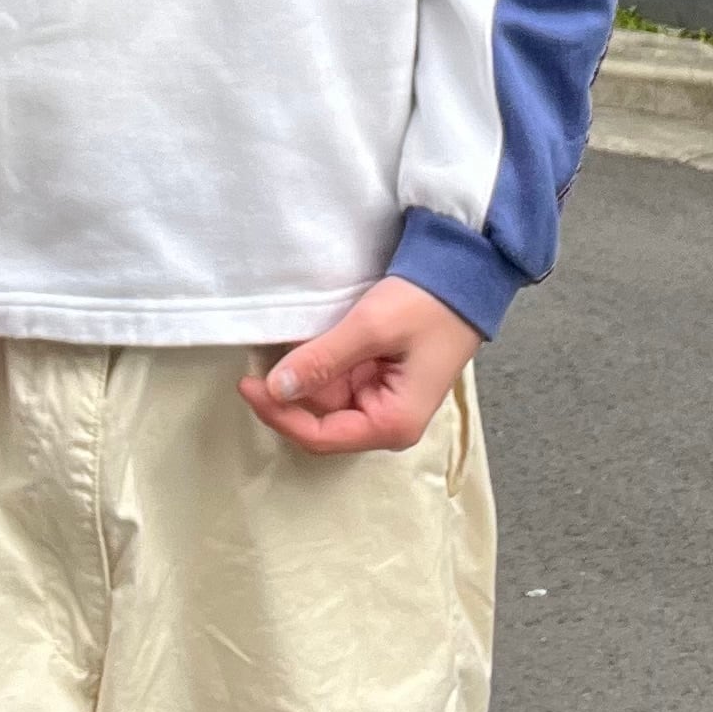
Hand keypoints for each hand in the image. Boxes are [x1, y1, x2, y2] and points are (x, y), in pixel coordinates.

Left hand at [239, 276, 481, 454]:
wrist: (464, 274)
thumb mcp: (370, 328)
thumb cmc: (425, 304)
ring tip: (278, 345)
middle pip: (321, 419)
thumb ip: (321, 360)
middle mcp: (387, 422)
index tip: (248, 384)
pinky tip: (303, 343)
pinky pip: (339, 379)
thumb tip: (275, 389)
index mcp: (392, 424)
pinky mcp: (380, 378)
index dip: (279, 415)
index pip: (321, 437)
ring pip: (326, 398)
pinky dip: (319, 363)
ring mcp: (384, 400)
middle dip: (290, 393)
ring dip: (303, 375)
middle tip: (256, 359)